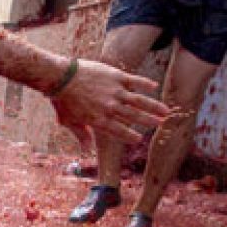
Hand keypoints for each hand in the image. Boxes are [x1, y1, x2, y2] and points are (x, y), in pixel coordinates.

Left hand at [48, 59, 168, 144]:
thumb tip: (86, 150)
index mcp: (100, 120)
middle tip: (160, 125)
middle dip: (149, 122)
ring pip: (140, 101)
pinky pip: (134, 81)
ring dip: (154, 107)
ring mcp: (115, 92)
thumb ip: (81, 135)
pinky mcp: (116, 76)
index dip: (130, 136)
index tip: (139, 139)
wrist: (60, 77)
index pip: (119, 131)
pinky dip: (145, 84)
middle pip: (134, 117)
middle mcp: (111, 108)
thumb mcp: (69, 122)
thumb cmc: (62, 100)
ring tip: (166, 111)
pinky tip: (155, 87)